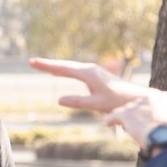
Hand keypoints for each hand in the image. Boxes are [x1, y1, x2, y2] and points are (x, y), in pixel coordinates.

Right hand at [28, 57, 147, 112]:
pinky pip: (75, 71)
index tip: (33, 62)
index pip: (62, 68)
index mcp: (88, 73)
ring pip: (69, 67)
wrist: (135, 98)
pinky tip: (59, 73)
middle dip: (48, 64)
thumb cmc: (117, 101)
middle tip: (32, 62)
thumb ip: (78, 102)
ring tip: (41, 66)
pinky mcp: (95, 76)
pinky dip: (64, 71)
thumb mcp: (96, 104)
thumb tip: (59, 100)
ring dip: (55, 66)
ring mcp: (93, 72)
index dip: (46, 66)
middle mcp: (89, 69)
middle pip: (64, 65)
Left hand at [105, 91, 166, 147]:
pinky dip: (110, 120)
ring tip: (122, 125)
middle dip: (138, 114)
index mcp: (164, 98)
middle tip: (138, 124)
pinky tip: (106, 123)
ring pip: (128, 111)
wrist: (165, 136)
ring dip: (126, 119)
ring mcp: (137, 105)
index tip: (150, 118)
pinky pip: (114, 116)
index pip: (154, 102)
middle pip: (140, 106)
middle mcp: (149, 98)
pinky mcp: (126, 113)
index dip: (151, 111)